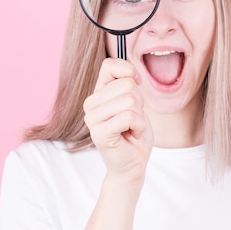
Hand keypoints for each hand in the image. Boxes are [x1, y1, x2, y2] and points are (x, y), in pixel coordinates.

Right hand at [83, 58, 153, 186]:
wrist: (133, 164)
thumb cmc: (134, 132)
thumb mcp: (135, 102)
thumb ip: (129, 83)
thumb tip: (132, 72)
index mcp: (98, 92)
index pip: (110, 65)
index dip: (129, 72)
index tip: (136, 85)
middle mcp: (90, 103)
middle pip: (126, 85)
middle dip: (139, 102)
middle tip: (133, 118)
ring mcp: (92, 118)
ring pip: (129, 100)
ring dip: (140, 116)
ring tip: (132, 127)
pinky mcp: (99, 133)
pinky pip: (129, 117)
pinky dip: (139, 126)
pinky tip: (132, 135)